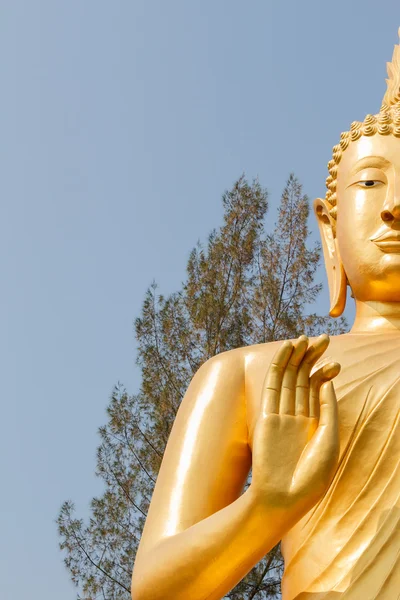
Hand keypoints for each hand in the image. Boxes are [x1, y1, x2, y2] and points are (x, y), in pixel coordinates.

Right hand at [250, 335, 339, 521]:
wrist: (284, 497)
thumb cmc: (312, 476)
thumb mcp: (329, 440)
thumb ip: (327, 409)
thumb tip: (325, 381)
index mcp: (314, 424)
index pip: (318, 390)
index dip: (325, 373)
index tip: (334, 362)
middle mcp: (296, 416)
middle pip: (303, 379)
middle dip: (311, 358)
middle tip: (322, 338)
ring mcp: (280, 415)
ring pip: (288, 378)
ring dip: (295, 357)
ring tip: (303, 337)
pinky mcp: (265, 416)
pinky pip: (272, 386)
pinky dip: (278, 366)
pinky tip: (285, 350)